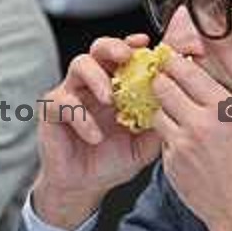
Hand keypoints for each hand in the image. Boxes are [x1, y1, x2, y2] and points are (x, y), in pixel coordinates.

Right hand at [33, 34, 161, 229]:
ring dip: (97, 77)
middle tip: (126, 57)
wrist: (86, 186)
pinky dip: (81, 118)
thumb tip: (179, 105)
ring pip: (79, 65)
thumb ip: (159, 123)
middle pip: (99, 48)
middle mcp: (94, 83)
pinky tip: (95, 136)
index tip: (146, 44)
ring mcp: (72, 93)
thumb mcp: (144, 143)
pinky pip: (63, 103)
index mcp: (117, 85)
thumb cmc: (113, 160)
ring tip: (110, 98)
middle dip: (113, 47)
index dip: (134, 45)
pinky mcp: (52, 111)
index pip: (125, 55)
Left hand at [151, 54, 231, 230]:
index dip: (174, 63)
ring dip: (162, 110)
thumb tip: (204, 82)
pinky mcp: (170, 163)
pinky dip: (168, 136)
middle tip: (163, 82)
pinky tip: (183, 144)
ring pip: (157, 112)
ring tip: (175, 116)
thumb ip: (224, 104)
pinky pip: (162, 139)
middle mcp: (200, 123)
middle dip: (161, 82)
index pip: (187, 72)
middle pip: (163, 87)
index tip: (171, 60)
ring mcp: (182, 144)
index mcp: (223, 109)